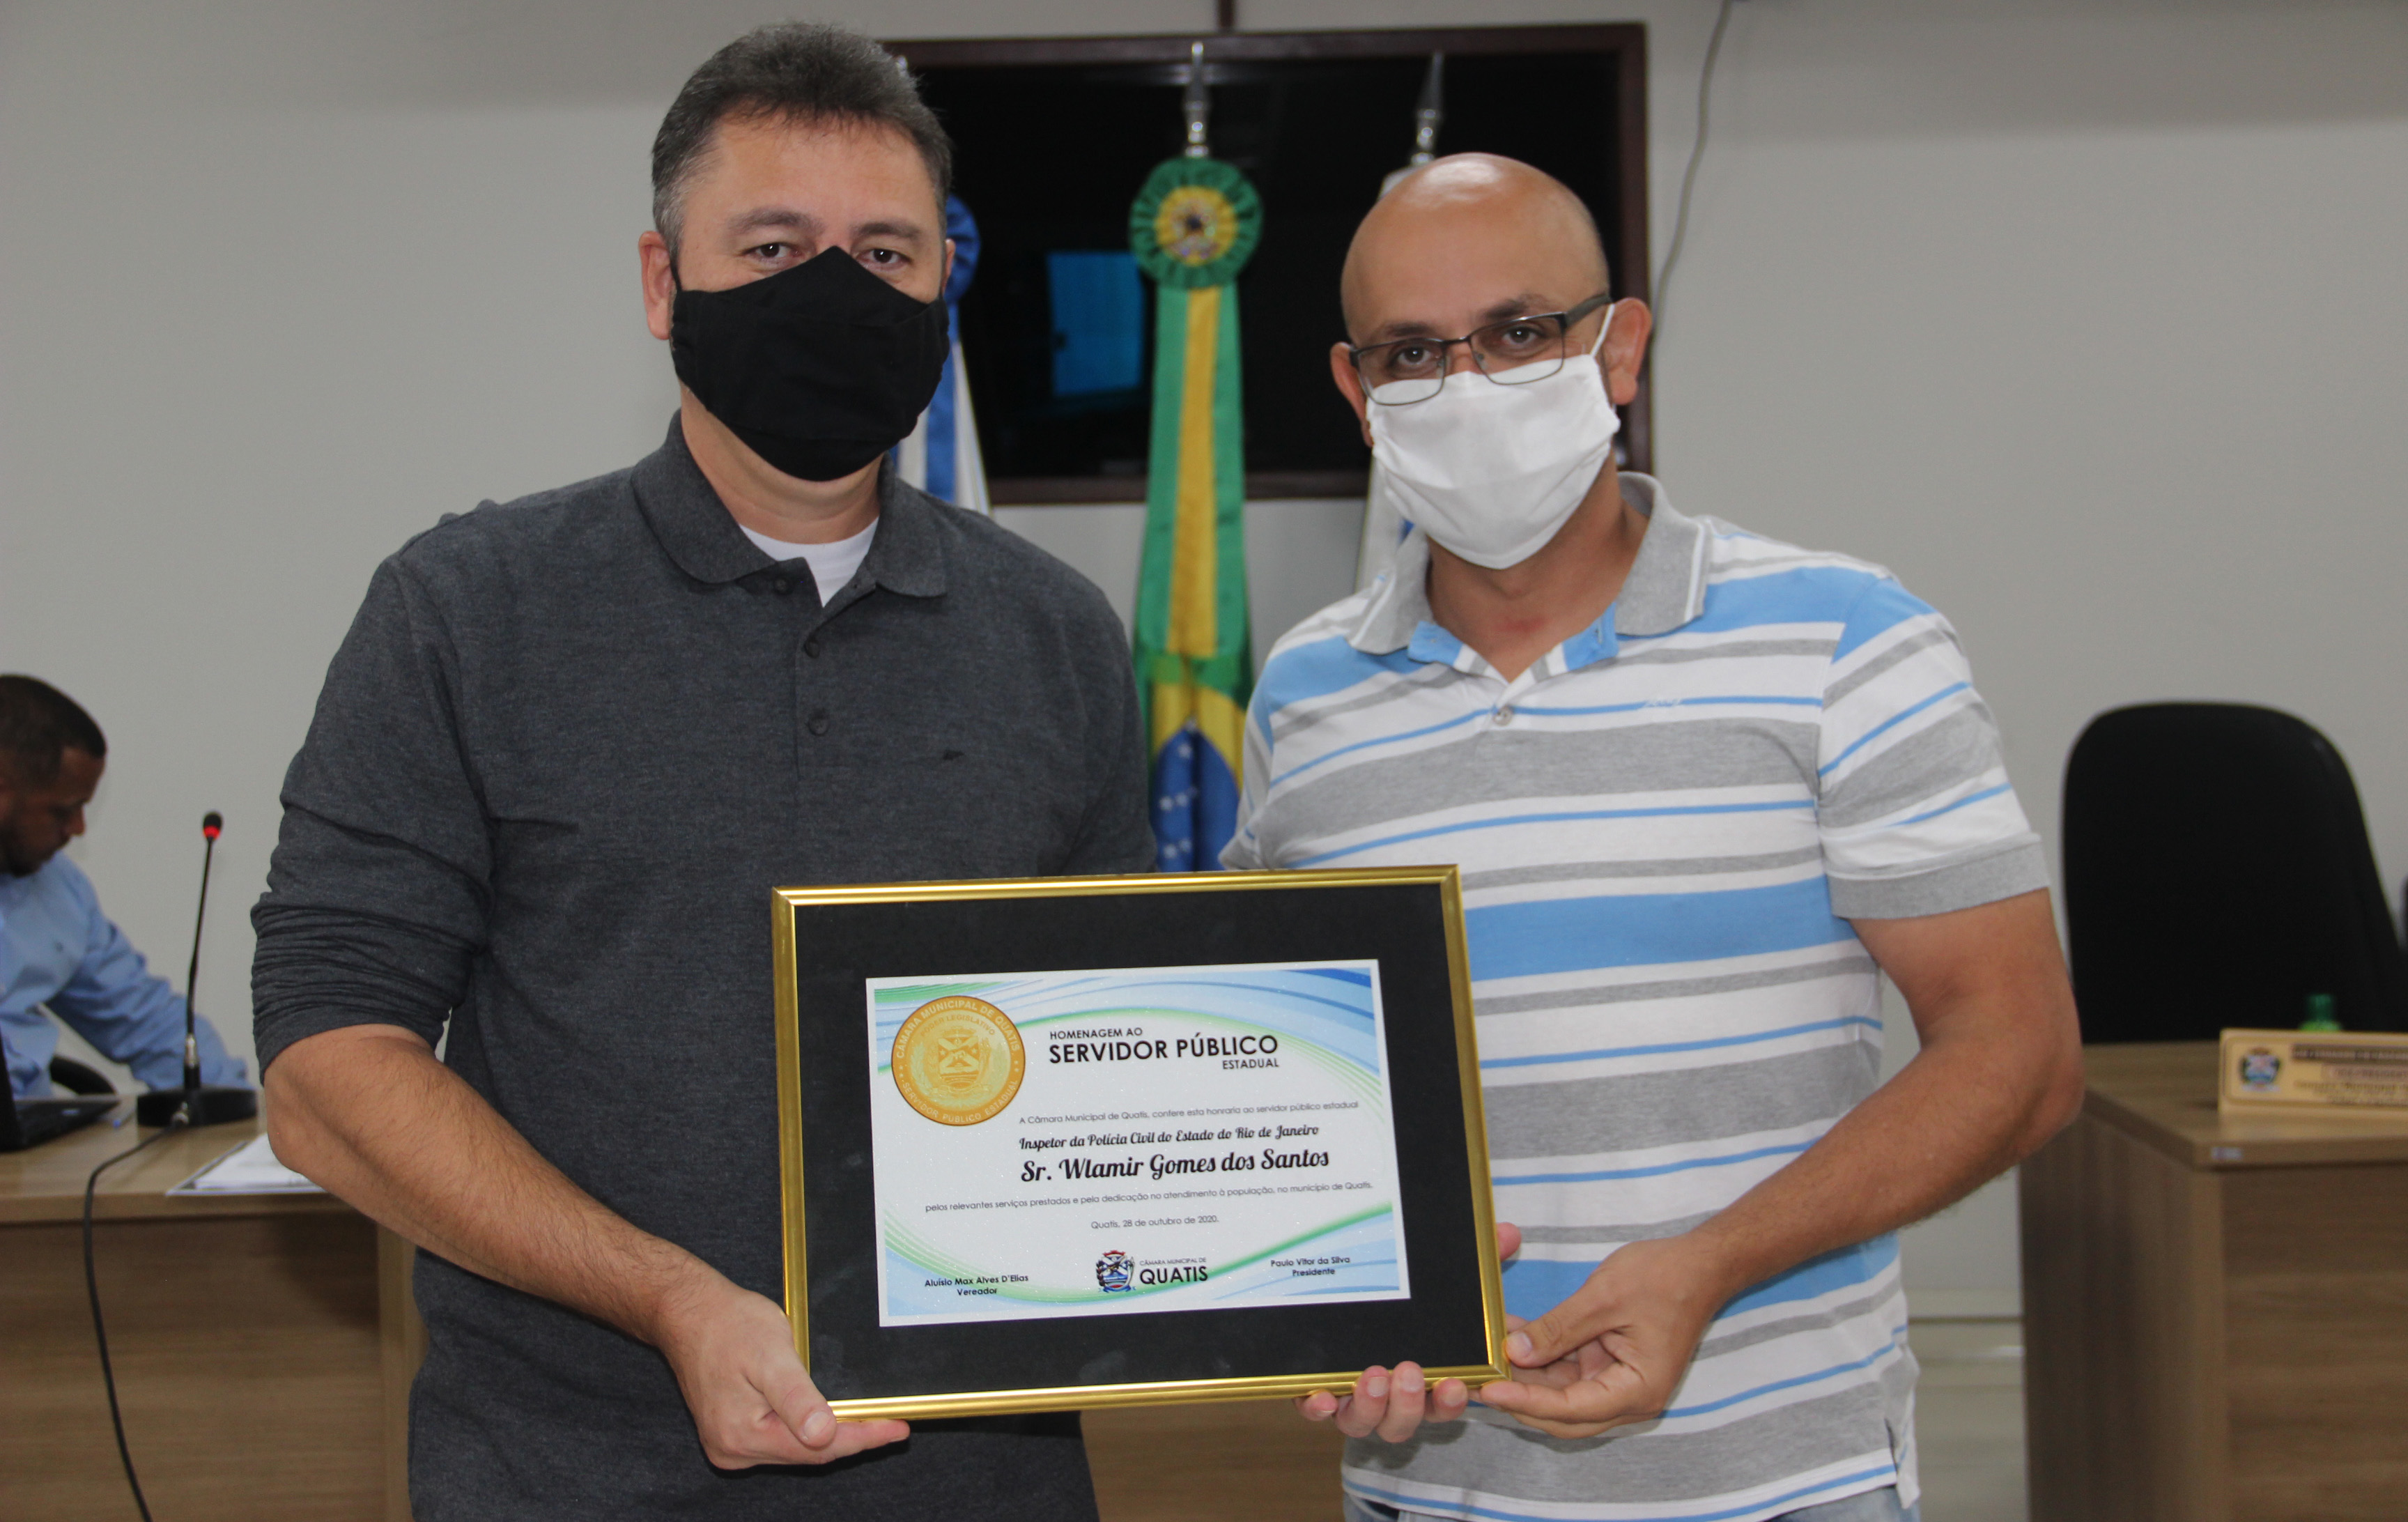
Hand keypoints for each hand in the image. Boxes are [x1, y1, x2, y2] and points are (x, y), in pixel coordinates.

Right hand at [651, 1270, 908, 1467]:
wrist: (689, 1313)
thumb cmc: (728, 1326)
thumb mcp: (770, 1355)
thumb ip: (797, 1398)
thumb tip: (824, 1435)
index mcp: (742, 1435)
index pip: (818, 1449)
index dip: (863, 1439)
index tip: (898, 1428)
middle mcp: (733, 1449)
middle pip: (807, 1453)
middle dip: (851, 1437)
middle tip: (892, 1422)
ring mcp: (730, 1443)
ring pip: (795, 1447)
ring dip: (830, 1433)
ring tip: (869, 1417)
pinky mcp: (730, 1431)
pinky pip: (779, 1437)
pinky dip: (806, 1427)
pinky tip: (828, 1413)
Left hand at [1294, 1223, 1521, 1439]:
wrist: (1340, 1296)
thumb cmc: (1404, 1303)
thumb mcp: (1440, 1280)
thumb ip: (1476, 1258)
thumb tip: (1509, 1233)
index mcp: (1421, 1382)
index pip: (1441, 1404)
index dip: (1449, 1403)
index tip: (1455, 1385)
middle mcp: (1387, 1399)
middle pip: (1401, 1422)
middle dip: (1407, 1403)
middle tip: (1408, 1370)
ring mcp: (1350, 1398)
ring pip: (1361, 1422)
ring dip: (1369, 1405)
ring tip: (1373, 1375)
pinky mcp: (1315, 1392)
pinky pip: (1314, 1410)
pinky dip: (1316, 1408)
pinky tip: (1321, 1398)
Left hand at [1475, 1234, 1730, 1438]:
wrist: (1700, 1264)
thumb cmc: (1665, 1278)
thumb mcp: (1603, 1298)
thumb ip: (1557, 1329)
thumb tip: (1514, 1354)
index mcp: (1637, 1391)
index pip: (1569, 1409)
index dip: (1525, 1400)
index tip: (1488, 1389)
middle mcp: (1629, 1398)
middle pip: (1563, 1414)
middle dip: (1521, 1396)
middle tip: (1480, 1376)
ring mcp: (1619, 1384)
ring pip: (1562, 1395)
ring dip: (1528, 1377)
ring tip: (1490, 1352)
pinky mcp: (1610, 1366)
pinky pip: (1569, 1372)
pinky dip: (1543, 1358)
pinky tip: (1513, 1337)